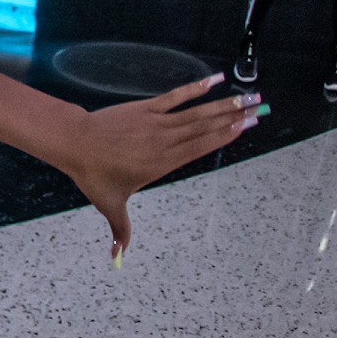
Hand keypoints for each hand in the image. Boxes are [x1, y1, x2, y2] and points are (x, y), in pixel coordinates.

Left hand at [53, 74, 261, 264]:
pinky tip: (213, 80)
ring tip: (248, 96)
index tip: (248, 126)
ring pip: (197, 112)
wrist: (75, 142)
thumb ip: (121, 229)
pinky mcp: (145, 108)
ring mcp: (156, 121)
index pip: (201, 147)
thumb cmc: (94, 174)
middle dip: (235, 116)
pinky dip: (195, 88)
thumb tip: (116, 257)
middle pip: (206, 126)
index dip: (226, 135)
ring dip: (224, 103)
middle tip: (261, 107)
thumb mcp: (110, 204)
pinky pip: (175, 97)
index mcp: (163, 162)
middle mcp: (165, 140)